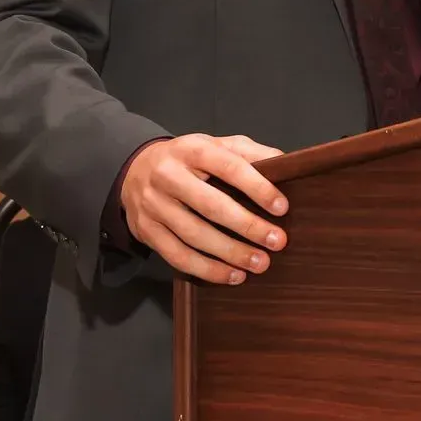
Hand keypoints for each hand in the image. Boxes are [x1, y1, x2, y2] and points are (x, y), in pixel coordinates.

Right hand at [120, 134, 287, 284]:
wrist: (135, 168)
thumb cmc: (189, 159)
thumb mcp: (216, 145)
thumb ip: (250, 152)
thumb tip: (285, 165)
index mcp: (192, 150)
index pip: (229, 167)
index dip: (257, 188)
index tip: (282, 207)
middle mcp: (168, 176)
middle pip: (212, 205)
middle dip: (248, 226)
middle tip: (277, 242)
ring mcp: (154, 205)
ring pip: (194, 235)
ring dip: (231, 253)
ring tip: (260, 263)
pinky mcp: (146, 230)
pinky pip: (177, 256)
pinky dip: (207, 269)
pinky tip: (232, 275)